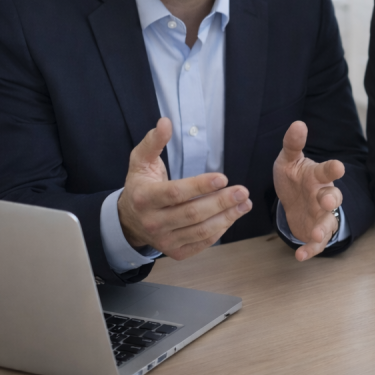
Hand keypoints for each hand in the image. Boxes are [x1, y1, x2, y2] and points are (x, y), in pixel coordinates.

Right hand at [118, 117, 251, 259]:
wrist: (129, 220)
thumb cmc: (141, 186)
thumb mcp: (141, 161)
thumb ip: (154, 142)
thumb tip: (165, 122)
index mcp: (144, 198)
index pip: (175, 193)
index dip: (200, 186)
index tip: (223, 177)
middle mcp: (153, 222)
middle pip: (192, 214)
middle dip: (221, 202)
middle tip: (242, 191)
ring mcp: (164, 240)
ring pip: (201, 231)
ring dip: (227, 217)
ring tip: (245, 203)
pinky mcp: (175, 252)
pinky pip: (202, 243)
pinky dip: (220, 230)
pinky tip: (232, 216)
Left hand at [273, 121, 344, 261]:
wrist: (292, 200)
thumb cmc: (293, 177)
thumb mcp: (288, 160)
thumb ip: (292, 144)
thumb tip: (298, 123)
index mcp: (317, 176)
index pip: (326, 171)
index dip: (332, 169)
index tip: (338, 167)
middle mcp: (323, 195)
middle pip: (332, 197)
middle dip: (331, 199)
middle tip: (328, 200)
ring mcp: (321, 215)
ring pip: (328, 222)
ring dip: (324, 229)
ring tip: (317, 235)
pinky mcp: (315, 232)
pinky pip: (316, 242)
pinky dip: (310, 250)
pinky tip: (300, 255)